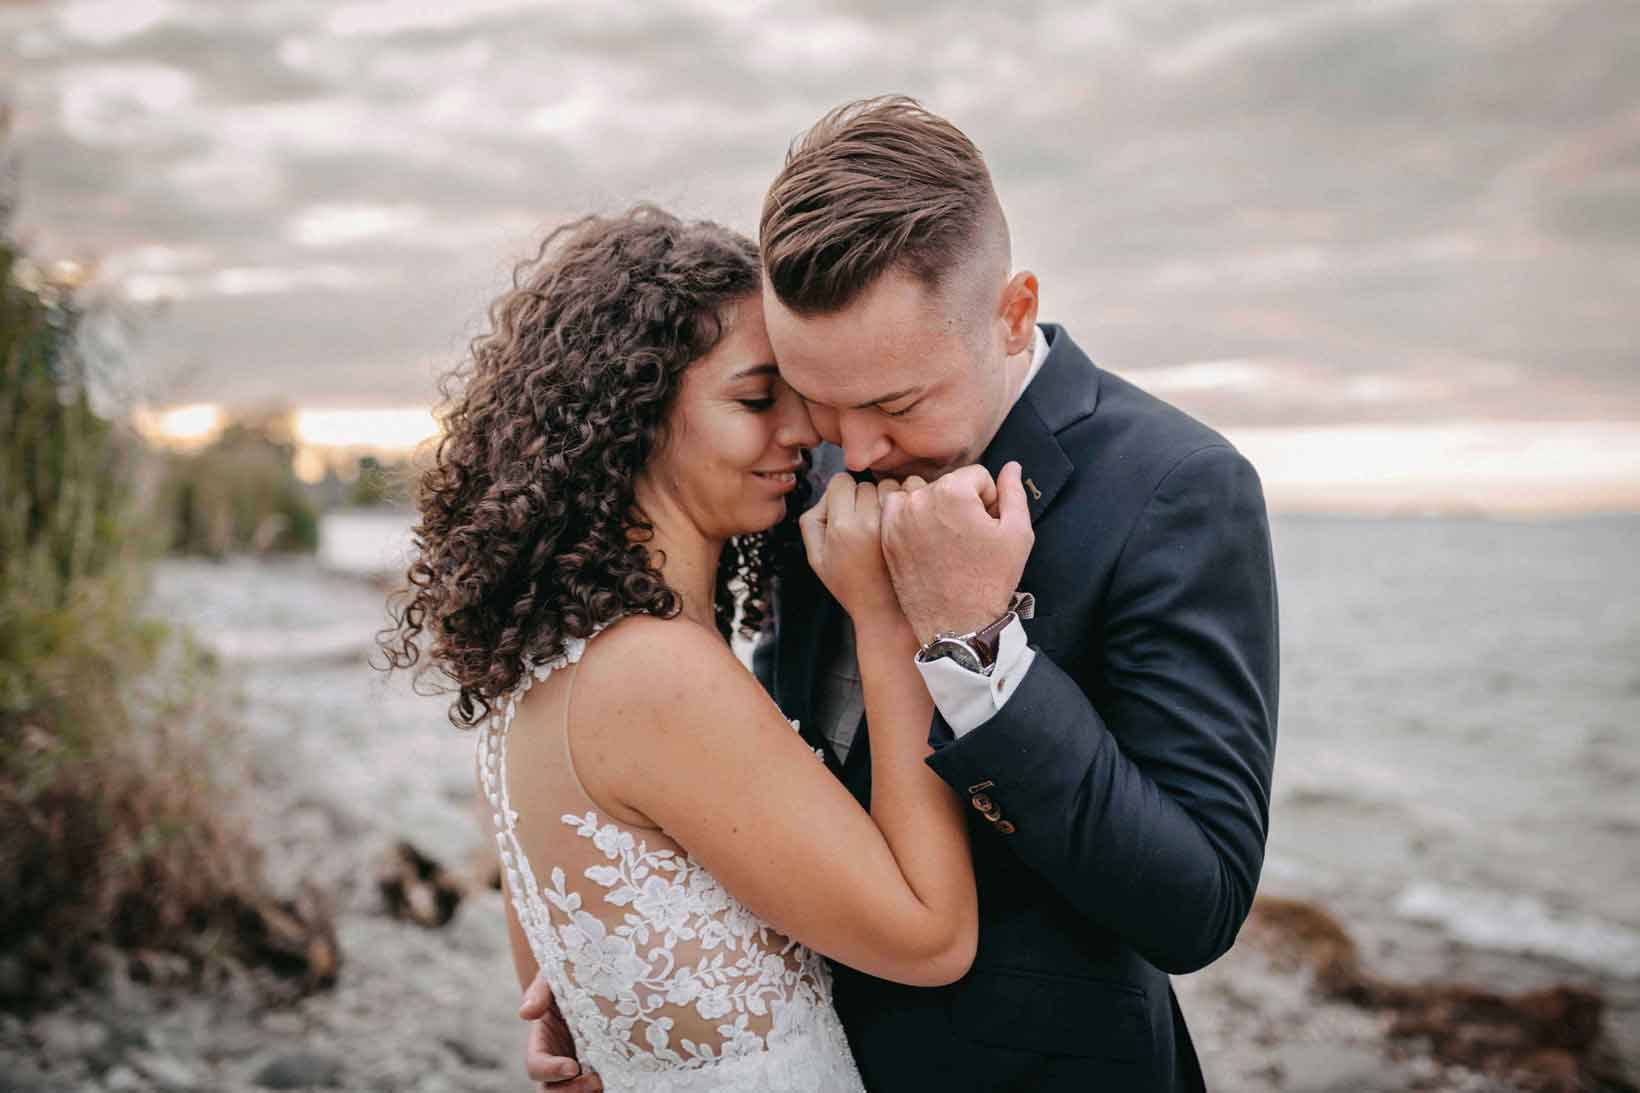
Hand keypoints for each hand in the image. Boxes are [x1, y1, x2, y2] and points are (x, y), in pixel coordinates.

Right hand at [520, 972, 601, 1091]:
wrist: (596, 982)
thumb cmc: (567, 980)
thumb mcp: (553, 980)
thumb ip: (539, 992)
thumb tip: (525, 1013)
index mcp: (541, 1043)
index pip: (536, 1066)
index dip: (551, 1070)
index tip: (572, 1067)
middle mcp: (556, 1062)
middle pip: (553, 1091)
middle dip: (572, 1091)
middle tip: (596, 1082)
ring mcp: (579, 1069)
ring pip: (578, 1091)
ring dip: (590, 1091)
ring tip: (610, 1082)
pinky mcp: (601, 1068)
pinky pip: (603, 1084)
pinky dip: (611, 1085)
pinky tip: (626, 1079)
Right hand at [799, 473, 903, 632]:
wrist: (886, 611)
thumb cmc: (851, 586)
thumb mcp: (816, 558)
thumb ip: (812, 520)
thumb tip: (829, 494)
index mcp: (842, 527)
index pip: (841, 481)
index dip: (841, 494)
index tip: (845, 511)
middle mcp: (869, 522)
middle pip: (865, 483)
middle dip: (863, 497)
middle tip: (863, 524)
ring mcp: (894, 524)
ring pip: (889, 486)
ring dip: (885, 499)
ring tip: (882, 525)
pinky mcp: (914, 528)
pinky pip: (909, 497)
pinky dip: (904, 505)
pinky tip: (899, 526)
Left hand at [881, 462, 1033, 644]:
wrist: (957, 623)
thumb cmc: (990, 580)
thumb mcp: (1017, 533)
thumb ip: (1013, 493)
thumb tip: (1011, 466)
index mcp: (952, 492)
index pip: (976, 476)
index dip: (988, 500)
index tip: (987, 527)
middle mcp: (919, 499)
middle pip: (949, 485)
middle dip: (962, 504)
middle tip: (969, 539)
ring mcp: (897, 518)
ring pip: (924, 496)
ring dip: (936, 510)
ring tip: (947, 543)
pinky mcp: (886, 536)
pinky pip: (901, 513)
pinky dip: (914, 522)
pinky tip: (928, 546)